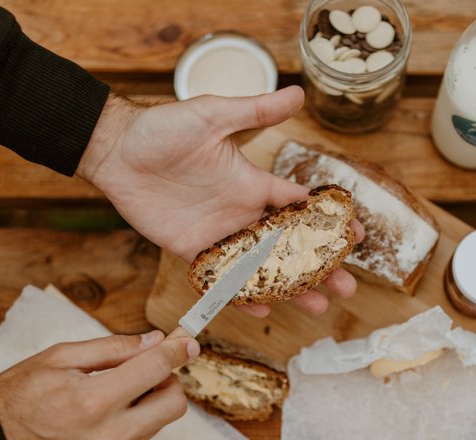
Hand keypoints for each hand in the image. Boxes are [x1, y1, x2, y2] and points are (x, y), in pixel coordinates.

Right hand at [0, 331, 198, 439]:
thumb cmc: (20, 393)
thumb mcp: (61, 356)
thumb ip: (114, 348)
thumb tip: (156, 341)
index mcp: (94, 401)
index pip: (155, 371)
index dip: (177, 352)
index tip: (188, 342)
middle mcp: (109, 435)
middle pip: (174, 404)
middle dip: (168, 381)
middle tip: (145, 368)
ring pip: (160, 422)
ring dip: (151, 400)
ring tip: (114, 389)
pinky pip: (140, 437)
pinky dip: (135, 419)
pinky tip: (105, 411)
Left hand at [77, 86, 364, 315]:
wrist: (118, 151)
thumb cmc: (164, 128)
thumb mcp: (214, 115)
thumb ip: (256, 111)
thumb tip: (299, 93)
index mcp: (253, 184)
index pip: (301, 207)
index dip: (330, 221)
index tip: (357, 237)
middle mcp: (242, 213)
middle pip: (290, 247)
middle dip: (320, 267)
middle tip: (347, 286)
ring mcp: (219, 236)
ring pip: (263, 269)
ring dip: (291, 288)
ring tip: (318, 305)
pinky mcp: (192, 251)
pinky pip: (221, 279)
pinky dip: (241, 295)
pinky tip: (263, 309)